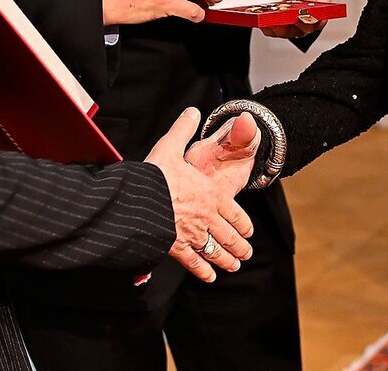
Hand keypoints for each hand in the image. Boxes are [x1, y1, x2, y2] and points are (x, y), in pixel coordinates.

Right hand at [145, 108, 254, 281]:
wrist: (138, 200)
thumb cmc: (155, 174)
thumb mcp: (170, 146)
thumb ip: (183, 129)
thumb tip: (192, 111)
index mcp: (210, 195)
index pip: (236, 214)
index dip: (244, 225)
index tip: (249, 232)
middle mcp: (207, 217)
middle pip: (230, 237)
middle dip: (240, 247)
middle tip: (246, 254)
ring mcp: (193, 234)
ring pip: (217, 252)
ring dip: (228, 260)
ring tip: (234, 266)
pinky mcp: (177, 248)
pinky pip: (195, 262)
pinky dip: (204, 271)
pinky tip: (210, 276)